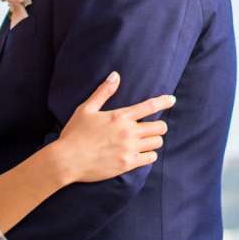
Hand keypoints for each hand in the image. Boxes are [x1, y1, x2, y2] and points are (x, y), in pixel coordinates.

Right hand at [54, 72, 173, 183]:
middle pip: (159, 127)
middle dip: (158, 126)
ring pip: (157, 143)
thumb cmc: (75, 133)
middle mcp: (128, 132)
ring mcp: (129, 149)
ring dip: (154, 141)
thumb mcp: (86, 109)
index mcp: (120, 116)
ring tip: (145, 141)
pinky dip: (149, 155)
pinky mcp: (127, 164)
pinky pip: (150, 158)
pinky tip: (141, 154)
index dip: (164, 101)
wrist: (67, 160)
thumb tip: (115, 75)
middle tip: (152, 128)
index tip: (172, 100)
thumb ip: (104, 92)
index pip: (149, 106)